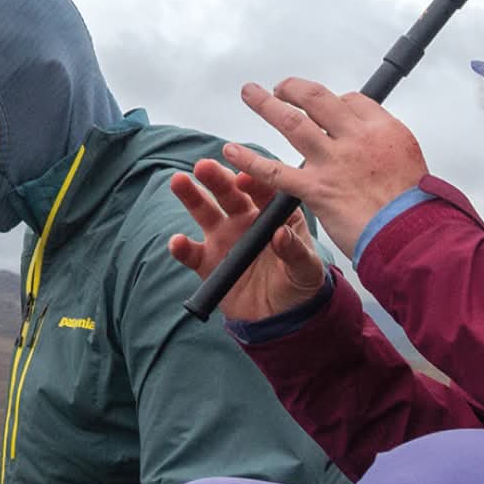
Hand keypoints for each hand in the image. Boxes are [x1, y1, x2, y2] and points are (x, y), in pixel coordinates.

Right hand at [170, 158, 325, 320]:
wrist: (282, 317)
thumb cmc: (299, 284)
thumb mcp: (306, 269)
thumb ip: (295, 252)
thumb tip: (281, 235)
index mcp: (273, 215)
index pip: (264, 192)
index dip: (254, 183)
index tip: (244, 177)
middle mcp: (246, 220)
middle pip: (230, 194)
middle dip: (217, 179)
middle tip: (204, 166)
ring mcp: (224, 239)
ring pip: (205, 212)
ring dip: (191, 196)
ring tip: (179, 182)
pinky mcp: (208, 262)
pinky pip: (192, 253)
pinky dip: (182, 247)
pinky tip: (177, 242)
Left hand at [223, 79, 427, 258]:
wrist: (412, 235)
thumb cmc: (414, 210)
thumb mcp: (410, 164)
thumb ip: (385, 149)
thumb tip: (373, 145)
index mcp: (384, 129)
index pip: (352, 101)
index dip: (335, 104)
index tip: (327, 111)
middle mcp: (357, 138)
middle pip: (318, 100)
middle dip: (295, 89)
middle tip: (282, 88)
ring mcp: (334, 161)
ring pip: (292, 122)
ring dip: (266, 104)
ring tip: (250, 92)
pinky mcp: (315, 188)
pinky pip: (275, 170)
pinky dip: (249, 159)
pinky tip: (231, 151)